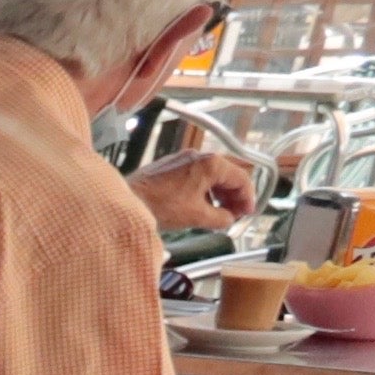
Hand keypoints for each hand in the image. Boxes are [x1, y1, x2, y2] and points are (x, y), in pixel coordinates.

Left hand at [137, 141, 262, 233]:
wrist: (127, 201)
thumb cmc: (160, 206)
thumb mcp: (197, 216)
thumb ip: (221, 218)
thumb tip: (229, 219)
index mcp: (210, 163)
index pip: (241, 178)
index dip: (248, 198)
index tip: (247, 213)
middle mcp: (198, 155)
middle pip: (228, 173)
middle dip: (234, 195)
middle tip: (236, 213)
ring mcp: (183, 158)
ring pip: (212, 174)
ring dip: (220, 193)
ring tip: (219, 212)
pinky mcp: (171, 165)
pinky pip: (196, 175)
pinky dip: (204, 189)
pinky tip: (202, 205)